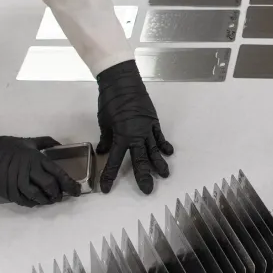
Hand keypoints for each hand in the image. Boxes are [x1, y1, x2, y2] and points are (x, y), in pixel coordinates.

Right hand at [0, 135, 82, 206]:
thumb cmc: (6, 146)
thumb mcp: (27, 141)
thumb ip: (45, 142)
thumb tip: (61, 145)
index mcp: (35, 158)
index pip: (58, 173)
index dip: (69, 184)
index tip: (77, 191)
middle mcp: (29, 171)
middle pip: (50, 186)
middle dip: (59, 193)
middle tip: (61, 196)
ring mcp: (18, 183)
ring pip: (38, 196)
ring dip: (47, 201)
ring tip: (50, 201)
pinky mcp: (9, 192)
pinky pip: (25, 201)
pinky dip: (33, 203)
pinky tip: (37, 202)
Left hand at [96, 60, 173, 193]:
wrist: (123, 82)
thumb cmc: (110, 101)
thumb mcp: (104, 122)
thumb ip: (106, 138)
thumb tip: (103, 151)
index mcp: (121, 137)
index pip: (114, 162)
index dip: (109, 176)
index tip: (106, 189)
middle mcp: (137, 136)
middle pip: (141, 161)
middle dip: (144, 177)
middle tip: (148, 191)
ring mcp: (148, 129)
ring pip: (154, 151)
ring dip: (159, 164)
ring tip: (164, 175)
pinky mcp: (154, 121)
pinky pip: (159, 136)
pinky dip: (164, 145)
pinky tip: (169, 153)